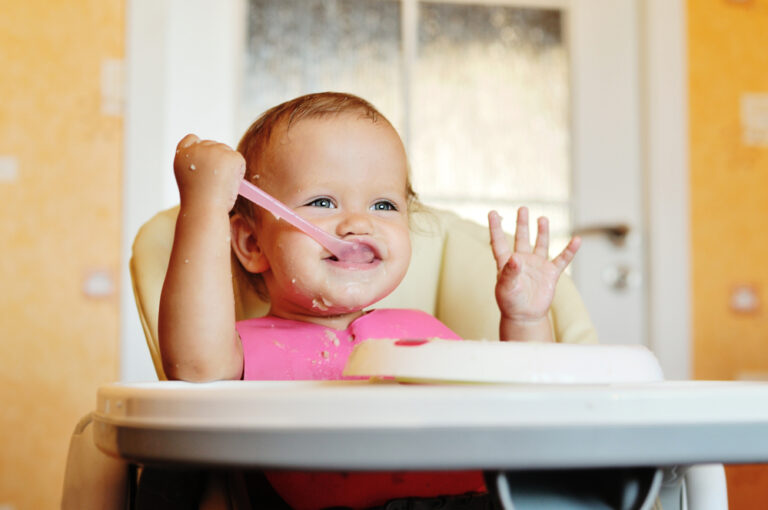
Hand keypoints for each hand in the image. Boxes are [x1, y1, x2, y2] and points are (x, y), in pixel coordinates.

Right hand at [173, 134, 245, 211]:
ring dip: (228, 166)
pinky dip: (238, 172)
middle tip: (216, 181)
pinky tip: (228, 184)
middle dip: (218, 160)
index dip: (200, 148)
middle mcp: (196, 149)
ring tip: (220, 185)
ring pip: (227, 152)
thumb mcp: (193, 181)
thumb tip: (218, 163)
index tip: (206, 160)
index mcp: (182, 156)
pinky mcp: (229, 156)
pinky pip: (238, 160)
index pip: (192, 139)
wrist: (203, 210)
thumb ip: (200, 167)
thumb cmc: (198, 203)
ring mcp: (213, 150)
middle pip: (213, 145)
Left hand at [489, 207, 580, 326]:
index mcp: (506, 263)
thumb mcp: (506, 288)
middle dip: (522, 223)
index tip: (492, 213)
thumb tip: (514, 257)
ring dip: (542, 232)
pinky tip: (576, 240)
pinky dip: (569, 250)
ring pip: (540, 245)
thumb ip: (509, 272)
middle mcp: (522, 261)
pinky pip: (562, 259)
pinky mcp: (550, 274)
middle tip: (522, 208)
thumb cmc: (511, 303)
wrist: (525, 317)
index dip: (495, 228)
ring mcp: (537, 266)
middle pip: (521, 238)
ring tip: (542, 218)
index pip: (499, 242)